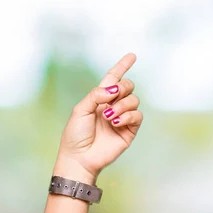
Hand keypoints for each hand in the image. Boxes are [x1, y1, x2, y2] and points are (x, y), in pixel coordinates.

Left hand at [56, 53, 142, 179]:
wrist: (79, 157)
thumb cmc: (75, 135)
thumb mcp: (80, 109)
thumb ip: (95, 95)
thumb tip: (112, 89)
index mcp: (99, 99)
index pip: (113, 78)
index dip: (122, 66)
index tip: (132, 55)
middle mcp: (112, 105)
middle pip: (128, 86)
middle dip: (123, 87)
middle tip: (111, 97)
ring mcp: (122, 117)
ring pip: (134, 100)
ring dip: (122, 105)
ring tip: (109, 117)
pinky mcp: (129, 130)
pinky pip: (137, 115)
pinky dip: (127, 115)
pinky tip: (115, 122)